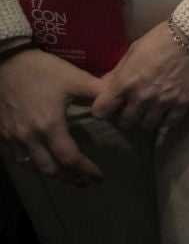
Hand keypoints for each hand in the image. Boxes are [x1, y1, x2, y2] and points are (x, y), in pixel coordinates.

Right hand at [0, 47, 104, 185]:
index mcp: (49, 126)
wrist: (7, 62)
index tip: (98, 176)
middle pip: (49, 169)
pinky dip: (31, 166)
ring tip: (66, 177)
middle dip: (69, 178)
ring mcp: (12, 138)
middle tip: (84, 182)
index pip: (69, 158)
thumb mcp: (74, 78)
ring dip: (50, 175)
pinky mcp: (2, 134)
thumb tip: (120, 102)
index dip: (85, 170)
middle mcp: (29, 137)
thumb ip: (98, 92)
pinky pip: (16, 158)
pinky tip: (40, 164)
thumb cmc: (42, 70)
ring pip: (32, 167)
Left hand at [92, 21, 188, 131]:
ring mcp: (164, 102)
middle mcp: (142, 97)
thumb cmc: (160, 39)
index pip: (101, 111)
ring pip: (147, 125)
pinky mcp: (183, 103)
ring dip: (146, 118)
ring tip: (150, 109)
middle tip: (132, 107)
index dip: (103, 109)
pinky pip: (169, 123)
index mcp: (125, 83)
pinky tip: (166, 111)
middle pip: (125, 122)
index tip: (110, 105)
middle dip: (126, 115)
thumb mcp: (133, 51)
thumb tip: (105, 87)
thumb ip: (118, 73)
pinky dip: (165, 119)